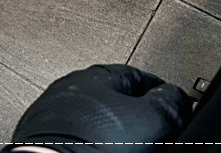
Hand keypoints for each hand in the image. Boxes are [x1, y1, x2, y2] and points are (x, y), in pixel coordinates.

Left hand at [9, 64, 192, 152]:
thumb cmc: (93, 142)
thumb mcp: (150, 120)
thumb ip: (168, 103)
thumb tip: (177, 97)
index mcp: (96, 75)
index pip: (139, 77)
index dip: (160, 94)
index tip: (172, 109)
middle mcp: (70, 88)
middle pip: (115, 97)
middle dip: (134, 113)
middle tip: (151, 134)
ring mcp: (54, 113)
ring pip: (94, 118)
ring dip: (110, 129)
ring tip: (125, 146)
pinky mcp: (42, 136)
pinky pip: (76, 135)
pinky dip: (90, 140)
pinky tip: (98, 150)